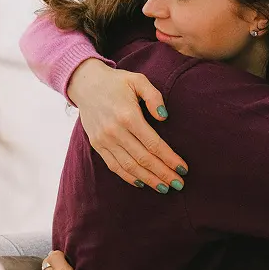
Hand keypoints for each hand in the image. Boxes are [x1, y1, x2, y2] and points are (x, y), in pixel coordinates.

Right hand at [67, 59, 187, 192]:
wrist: (85, 84)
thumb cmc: (117, 82)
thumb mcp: (138, 81)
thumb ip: (154, 97)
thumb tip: (164, 117)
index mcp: (128, 116)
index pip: (154, 144)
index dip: (170, 158)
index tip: (183, 168)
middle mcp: (115, 131)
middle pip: (144, 159)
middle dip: (163, 173)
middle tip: (179, 184)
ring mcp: (104, 140)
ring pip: (130, 166)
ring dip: (149, 179)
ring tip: (165, 188)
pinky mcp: (97, 145)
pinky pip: (114, 166)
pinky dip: (129, 177)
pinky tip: (143, 183)